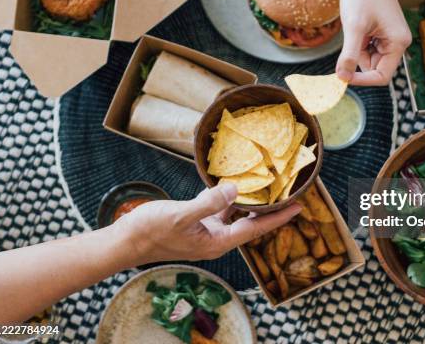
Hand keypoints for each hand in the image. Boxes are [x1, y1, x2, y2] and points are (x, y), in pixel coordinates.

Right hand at [114, 183, 300, 264]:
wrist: (126, 241)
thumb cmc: (151, 231)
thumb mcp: (181, 216)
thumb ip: (208, 203)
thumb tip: (234, 189)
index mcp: (217, 242)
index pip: (256, 229)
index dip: (278, 218)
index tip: (299, 207)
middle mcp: (216, 239)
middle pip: (251, 223)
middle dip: (270, 210)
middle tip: (289, 193)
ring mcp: (206, 231)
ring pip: (236, 215)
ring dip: (251, 202)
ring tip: (268, 186)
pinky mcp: (196, 223)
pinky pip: (219, 209)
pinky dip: (228, 197)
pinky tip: (233, 183)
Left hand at [336, 0, 411, 85]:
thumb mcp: (354, 27)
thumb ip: (350, 55)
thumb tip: (342, 78)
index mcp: (398, 43)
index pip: (381, 76)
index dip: (362, 80)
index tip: (342, 76)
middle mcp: (398, 43)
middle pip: (374, 68)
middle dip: (357, 60)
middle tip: (349, 40)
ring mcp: (390, 39)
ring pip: (368, 59)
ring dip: (356, 50)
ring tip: (355, 27)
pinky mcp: (381, 34)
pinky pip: (367, 49)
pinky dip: (357, 43)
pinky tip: (357, 25)